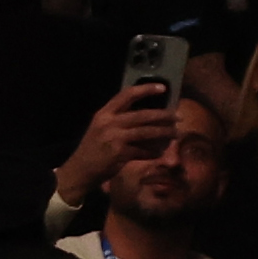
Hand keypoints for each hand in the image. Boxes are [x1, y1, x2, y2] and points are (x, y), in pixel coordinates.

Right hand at [56, 83, 174, 201]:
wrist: (79, 170)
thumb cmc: (92, 148)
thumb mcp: (100, 128)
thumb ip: (118, 119)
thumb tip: (147, 116)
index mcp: (104, 113)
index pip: (127, 95)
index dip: (146, 89)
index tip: (162, 88)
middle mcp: (109, 123)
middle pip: (143, 115)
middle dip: (164, 116)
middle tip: (177, 117)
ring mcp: (115, 138)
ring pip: (147, 132)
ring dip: (164, 133)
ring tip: (175, 133)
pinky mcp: (120, 154)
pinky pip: (143, 151)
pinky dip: (154, 151)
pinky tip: (160, 151)